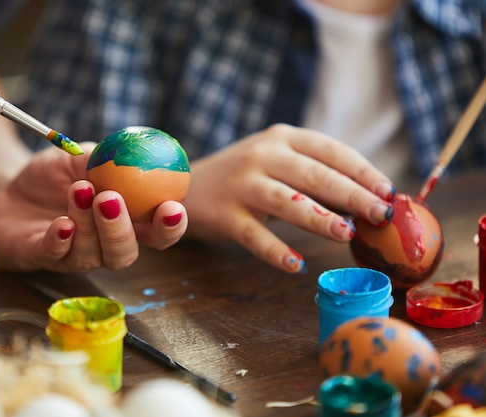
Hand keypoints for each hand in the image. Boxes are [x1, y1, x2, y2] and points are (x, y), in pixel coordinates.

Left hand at [0, 143, 187, 272]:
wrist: (8, 191)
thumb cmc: (54, 177)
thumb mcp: (81, 159)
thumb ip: (109, 159)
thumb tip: (135, 150)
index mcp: (124, 222)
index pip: (157, 234)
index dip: (171, 227)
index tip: (172, 207)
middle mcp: (102, 246)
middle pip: (125, 254)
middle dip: (122, 230)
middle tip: (111, 200)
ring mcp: (71, 255)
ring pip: (91, 255)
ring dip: (88, 224)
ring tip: (79, 189)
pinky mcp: (39, 257)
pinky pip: (54, 255)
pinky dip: (60, 240)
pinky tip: (61, 223)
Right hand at [183, 124, 395, 272]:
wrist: (183, 185)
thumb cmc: (243, 176)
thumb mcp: (276, 162)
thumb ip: (312, 175)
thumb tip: (365, 200)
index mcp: (281, 137)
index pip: (330, 150)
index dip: (362, 170)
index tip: (389, 191)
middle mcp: (262, 155)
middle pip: (315, 175)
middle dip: (353, 196)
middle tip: (381, 216)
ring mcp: (241, 185)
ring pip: (287, 202)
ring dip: (320, 220)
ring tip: (346, 235)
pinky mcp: (225, 215)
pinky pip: (255, 237)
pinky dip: (276, 252)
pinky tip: (296, 265)